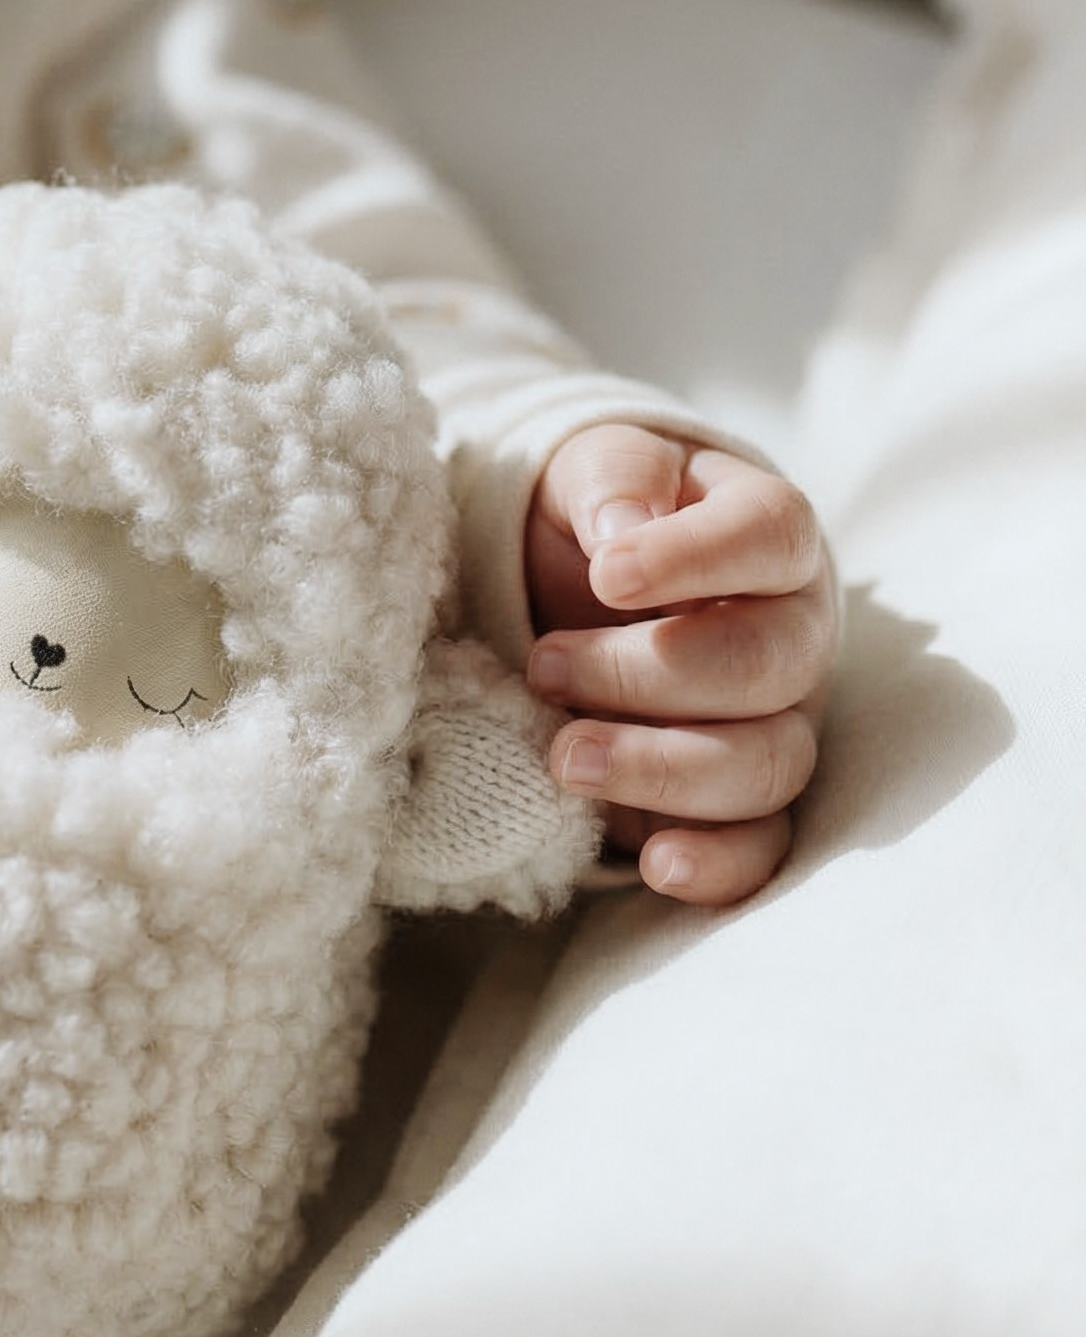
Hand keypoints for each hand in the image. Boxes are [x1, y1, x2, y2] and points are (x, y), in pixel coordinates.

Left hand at [524, 423, 836, 905]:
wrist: (574, 594)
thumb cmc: (598, 524)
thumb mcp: (591, 471)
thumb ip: (612, 477)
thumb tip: (623, 529)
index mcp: (769, 536)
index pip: (771, 535)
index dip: (694, 557)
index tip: (606, 572)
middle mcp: (792, 634)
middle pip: (766, 664)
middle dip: (648, 674)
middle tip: (544, 667)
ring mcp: (778, 725)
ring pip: (767, 764)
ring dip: (662, 769)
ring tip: (564, 757)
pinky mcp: (742, 805)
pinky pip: (762, 849)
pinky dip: (718, 864)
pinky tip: (656, 863)